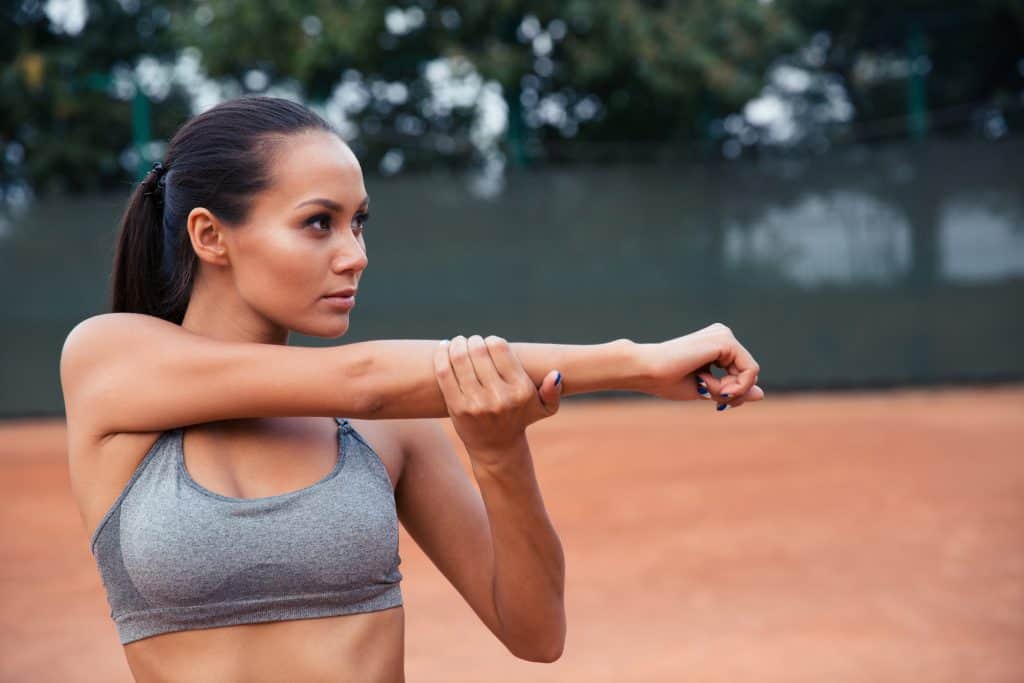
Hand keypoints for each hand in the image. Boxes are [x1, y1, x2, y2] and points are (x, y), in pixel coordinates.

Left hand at [433, 334, 562, 459]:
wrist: (497, 448)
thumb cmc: (520, 418)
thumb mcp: (544, 408)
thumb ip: (552, 391)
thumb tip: (555, 374)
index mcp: (520, 390)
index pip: (500, 348)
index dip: (492, 340)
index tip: (488, 343)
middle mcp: (499, 397)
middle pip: (479, 351)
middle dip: (472, 340)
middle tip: (471, 341)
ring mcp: (476, 403)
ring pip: (460, 359)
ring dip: (456, 344)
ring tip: (457, 342)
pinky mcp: (457, 408)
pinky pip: (444, 373)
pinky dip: (442, 355)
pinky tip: (444, 348)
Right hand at [640, 323, 764, 410]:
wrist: (647, 370)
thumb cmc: (667, 380)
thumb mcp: (707, 389)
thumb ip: (733, 389)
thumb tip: (761, 394)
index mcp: (716, 344)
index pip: (742, 373)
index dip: (733, 393)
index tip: (715, 400)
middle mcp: (722, 334)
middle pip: (749, 373)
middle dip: (734, 392)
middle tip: (712, 397)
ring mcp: (725, 335)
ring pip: (750, 373)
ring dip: (732, 390)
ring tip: (706, 388)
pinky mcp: (726, 341)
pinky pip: (749, 371)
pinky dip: (735, 386)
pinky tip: (711, 385)